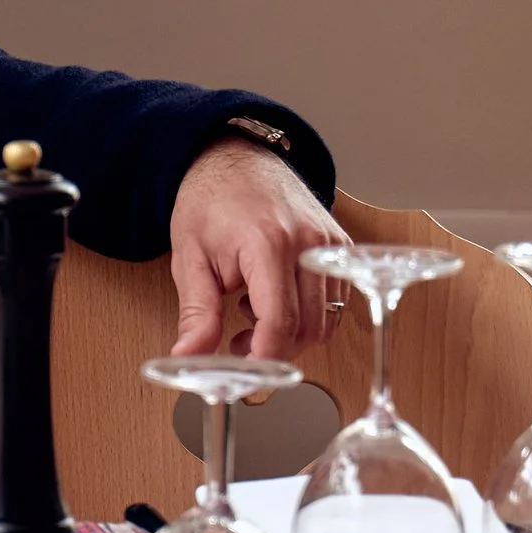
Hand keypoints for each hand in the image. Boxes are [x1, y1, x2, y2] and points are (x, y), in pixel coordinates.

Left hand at [169, 138, 347, 358]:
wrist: (235, 159)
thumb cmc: (210, 202)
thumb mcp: (189, 258)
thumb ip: (196, 313)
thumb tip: (190, 357)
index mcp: (268, 244)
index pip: (280, 321)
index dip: (263, 356)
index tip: (245, 372)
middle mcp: (309, 245)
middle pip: (308, 328)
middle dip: (274, 348)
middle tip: (239, 340)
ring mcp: (331, 245)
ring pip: (327, 320)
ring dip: (292, 331)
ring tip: (251, 311)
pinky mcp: (342, 249)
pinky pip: (335, 301)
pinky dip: (307, 313)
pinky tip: (274, 296)